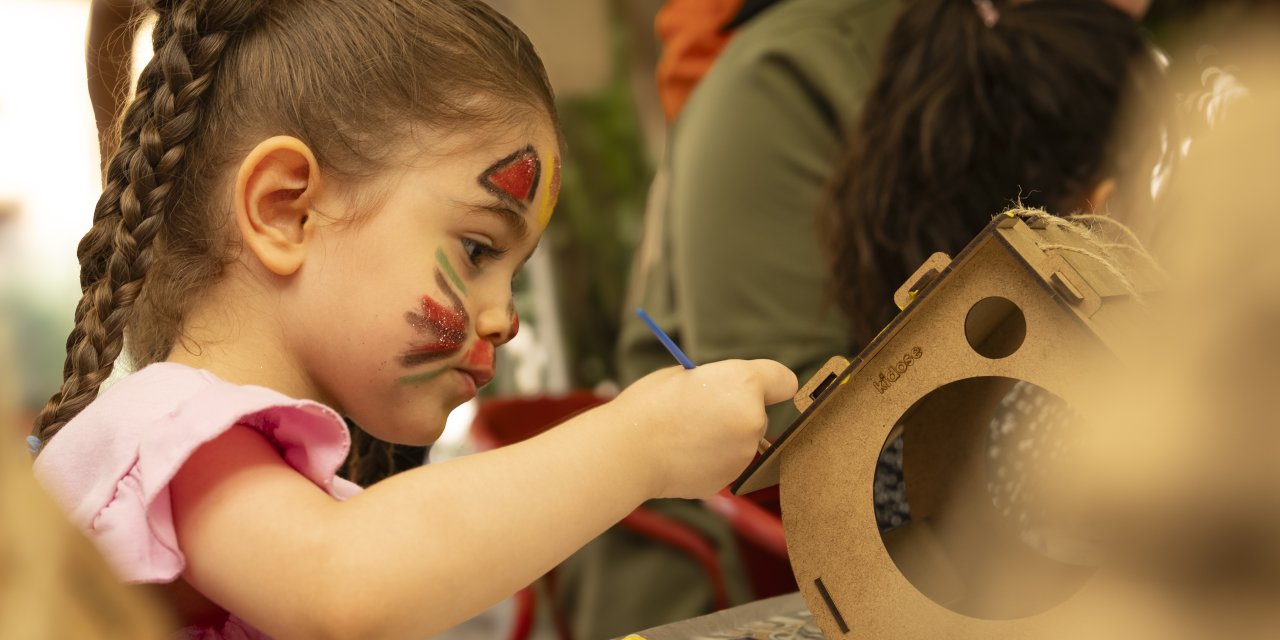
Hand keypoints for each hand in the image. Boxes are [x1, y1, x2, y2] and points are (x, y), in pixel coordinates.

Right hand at [610, 359, 797, 498]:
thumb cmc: (648, 406)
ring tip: (687, 436)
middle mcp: (753, 418)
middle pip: (760, 413)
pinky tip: (684, 455)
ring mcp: (744, 452)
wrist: (627, 452)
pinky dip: (713, 460)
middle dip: (738, 412)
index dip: (770, 384)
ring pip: (743, 441)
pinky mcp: (731, 478)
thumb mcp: (684, 376)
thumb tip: (727, 393)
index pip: (784, 381)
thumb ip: (717, 382)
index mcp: (744, 383)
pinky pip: (728, 463)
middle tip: (701, 411)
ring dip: (725, 438)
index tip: (759, 389)